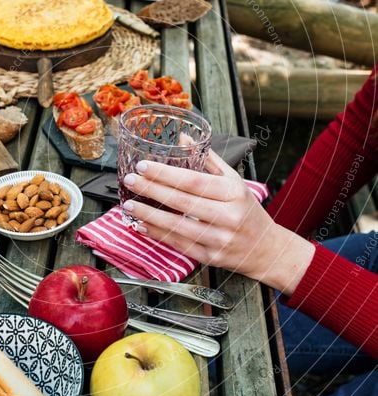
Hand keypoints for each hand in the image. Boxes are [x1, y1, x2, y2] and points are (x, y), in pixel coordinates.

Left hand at [121, 150, 314, 295]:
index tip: (144, 166)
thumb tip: (183, 138)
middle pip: (183, 202)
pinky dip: (158, 234)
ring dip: (149, 215)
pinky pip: (179, 245)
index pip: (194, 181)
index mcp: (233, 193)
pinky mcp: (210, 258)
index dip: (166, 174)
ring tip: (129, 205)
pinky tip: (142, 225)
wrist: (265, 249)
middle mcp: (227, 216)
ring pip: (178, 227)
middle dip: (152, 190)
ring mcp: (218, 239)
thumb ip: (209, 160)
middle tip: (130, 180)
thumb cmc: (247, 211)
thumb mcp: (235, 181)